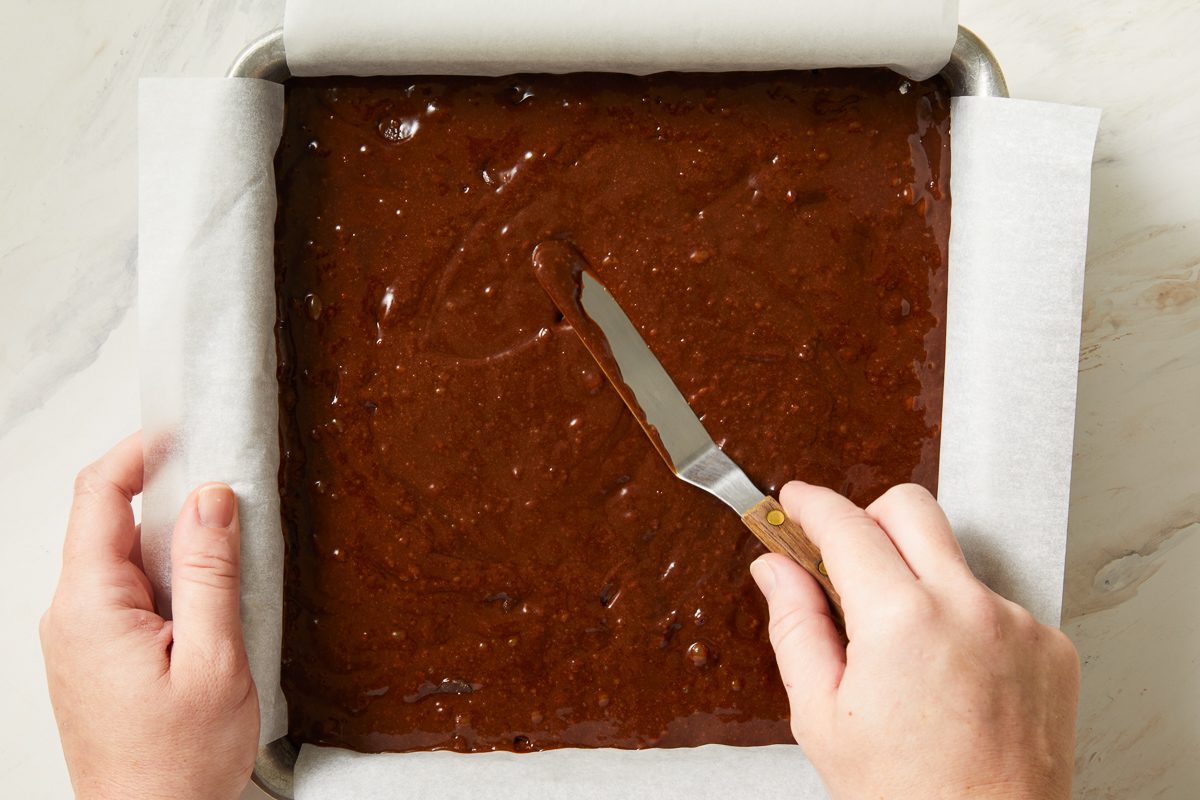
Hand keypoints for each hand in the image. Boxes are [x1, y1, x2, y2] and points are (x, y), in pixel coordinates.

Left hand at [40, 433, 257, 799]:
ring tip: (229, 557)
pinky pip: (125, 593)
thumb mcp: (213, 660)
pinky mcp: (93, 657)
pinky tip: (206, 602)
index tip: (182, 431)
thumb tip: (210, 497)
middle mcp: (70, 615)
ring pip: (122, 559)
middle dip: (169, 498)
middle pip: (110, 522)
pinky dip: (166, 578)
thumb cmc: (177, 763)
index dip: (139, 451)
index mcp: (90, 606)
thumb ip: (209, 571)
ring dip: (173, 544)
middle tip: (229, 495)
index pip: (98, 496)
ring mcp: (77, 638)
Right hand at [750, 482, 1077, 799]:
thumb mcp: (821, 715)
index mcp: (902, 621)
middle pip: (911, 508)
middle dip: (867, 517)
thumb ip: (795, 626)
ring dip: (918, 581)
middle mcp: (968, 607)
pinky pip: (994, 604)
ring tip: (904, 652)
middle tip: (844, 556)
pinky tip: (949, 674)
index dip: (811, 505)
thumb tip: (776, 569)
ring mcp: (1017, 623)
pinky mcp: (1050, 646)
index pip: (847, 526)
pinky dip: (963, 622)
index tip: (794, 502)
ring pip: (953, 561)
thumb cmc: (906, 796)